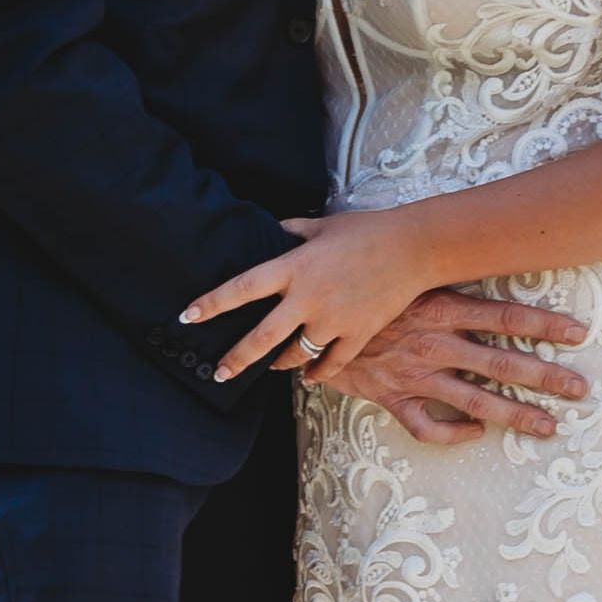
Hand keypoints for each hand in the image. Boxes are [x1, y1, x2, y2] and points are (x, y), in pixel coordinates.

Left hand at [182, 209, 447, 386]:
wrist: (415, 247)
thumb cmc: (367, 230)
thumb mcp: (322, 225)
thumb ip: (293, 231)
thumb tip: (274, 231)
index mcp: (294, 266)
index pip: (242, 288)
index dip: (211, 303)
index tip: (187, 316)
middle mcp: (308, 297)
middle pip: (262, 337)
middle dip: (236, 359)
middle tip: (218, 373)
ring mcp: (334, 319)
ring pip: (296, 354)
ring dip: (280, 363)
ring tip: (270, 367)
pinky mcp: (358, 334)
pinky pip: (331, 364)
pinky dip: (317, 372)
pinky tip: (309, 376)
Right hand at [307, 286, 593, 443]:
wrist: (304, 309)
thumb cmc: (356, 277)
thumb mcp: (402, 264)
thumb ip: (438, 258)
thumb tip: (477, 230)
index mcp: (441, 307)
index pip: (506, 316)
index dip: (546, 325)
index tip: (580, 332)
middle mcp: (435, 342)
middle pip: (503, 363)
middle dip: (546, 377)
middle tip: (581, 390)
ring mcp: (415, 372)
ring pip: (476, 400)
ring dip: (516, 415)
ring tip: (549, 427)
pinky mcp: (391, 396)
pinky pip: (426, 425)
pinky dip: (453, 432)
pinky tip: (474, 433)